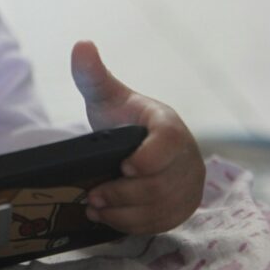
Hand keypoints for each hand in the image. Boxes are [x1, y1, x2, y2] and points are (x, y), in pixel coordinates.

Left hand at [71, 40, 204, 234]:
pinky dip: (131, 224)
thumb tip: (81, 45)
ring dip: (124, 212)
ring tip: (96, 207)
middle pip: (161, 185)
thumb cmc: (123, 119)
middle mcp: (187, 158)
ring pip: (159, 208)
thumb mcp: (106, 97)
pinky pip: (159, 223)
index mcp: (169, 126)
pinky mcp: (181, 208)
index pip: (170, 144)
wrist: (139, 144)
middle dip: (123, 194)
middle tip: (94, 196)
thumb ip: (92, 75)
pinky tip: (108, 217)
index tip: (122, 166)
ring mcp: (188, 185)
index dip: (148, 159)